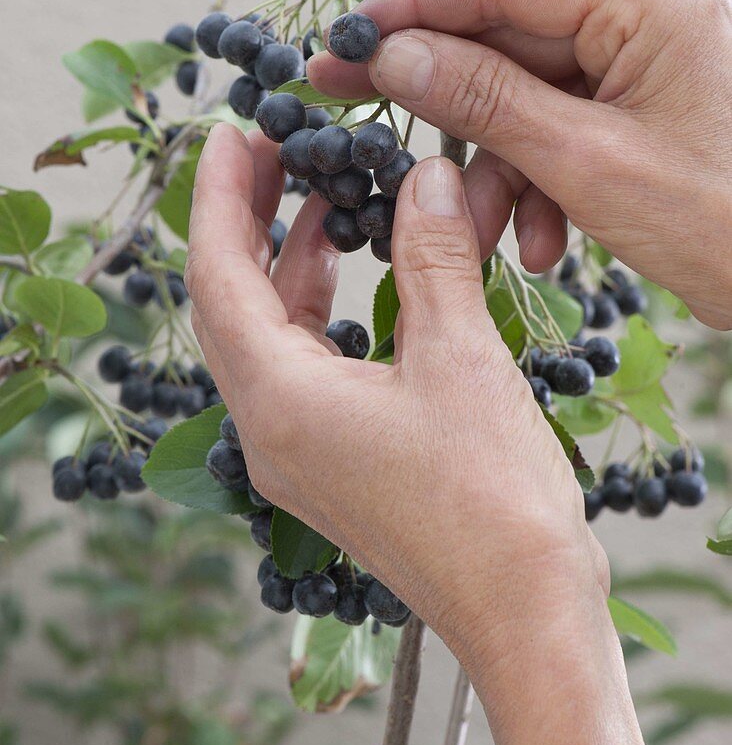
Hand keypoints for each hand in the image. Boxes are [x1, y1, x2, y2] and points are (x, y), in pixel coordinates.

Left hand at [186, 123, 652, 744]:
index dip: (217, 198)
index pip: (218, 277)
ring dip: (289, 268)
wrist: (524, 611)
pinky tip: (355, 281)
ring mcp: (299, 456)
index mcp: (280, 403)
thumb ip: (433, 257)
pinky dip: (321, 315)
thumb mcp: (460, 358)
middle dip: (247, 224)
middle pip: (231, 306)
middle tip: (272, 153)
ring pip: (269, 340)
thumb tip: (425, 176)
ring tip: (319, 200)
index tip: (230, 133)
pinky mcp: (334, 466)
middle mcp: (270, 432)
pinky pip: (304, 371)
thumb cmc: (491, 500)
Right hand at [308, 0, 731, 329]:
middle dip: (448, 111)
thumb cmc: (726, 223)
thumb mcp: (588, 165)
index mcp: (648, 0)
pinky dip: (540, 185)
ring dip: (497, 172)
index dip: (414, 10)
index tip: (346, 39)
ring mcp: (647, 64)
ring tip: (482, 236)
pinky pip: (564, 130)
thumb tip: (395, 56)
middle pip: (510, 44)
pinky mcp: (643, 110)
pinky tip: (543, 243)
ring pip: (530, 101)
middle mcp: (647, 15)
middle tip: (360, 122)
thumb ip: (485, 102)